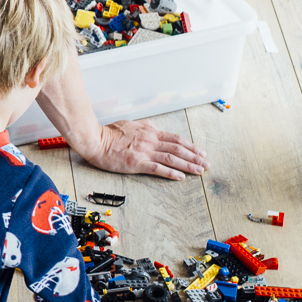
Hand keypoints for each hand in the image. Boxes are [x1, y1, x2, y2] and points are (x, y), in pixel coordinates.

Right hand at [78, 119, 208, 180]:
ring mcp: (144, 152)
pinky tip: (180, 177)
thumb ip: (145, 127)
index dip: (191, 146)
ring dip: (188, 165)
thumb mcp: (131, 124)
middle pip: (178, 148)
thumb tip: (153, 128)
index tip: (200, 152)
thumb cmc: (110, 133)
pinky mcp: (136, 163)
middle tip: (206, 164)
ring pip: (172, 158)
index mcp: (150, 131)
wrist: (95, 140)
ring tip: (199, 171)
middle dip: (195, 157)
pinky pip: (157, 168)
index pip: (176, 139)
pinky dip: (171, 172)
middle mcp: (150, 141)